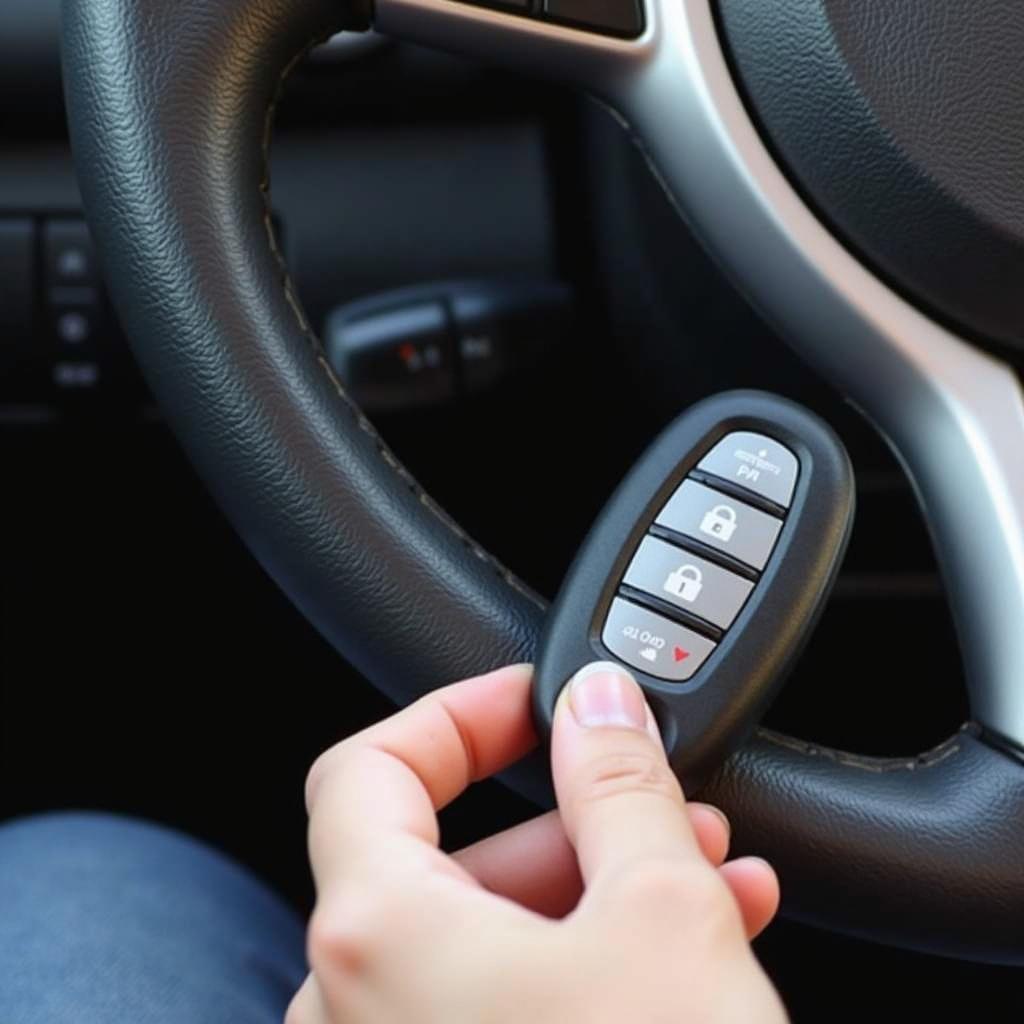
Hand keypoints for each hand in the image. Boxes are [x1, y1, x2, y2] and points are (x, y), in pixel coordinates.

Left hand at [287, 662, 786, 1022]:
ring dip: (598, 898)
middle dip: (572, 823)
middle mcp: (357, 1012)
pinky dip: (582, 972)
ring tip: (709, 882)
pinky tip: (684, 964)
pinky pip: (501, 1013)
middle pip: (452, 860)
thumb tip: (598, 704)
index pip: (373, 767)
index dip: (460, 716)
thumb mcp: (662, 915)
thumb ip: (617, 781)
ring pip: (491, 942)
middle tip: (662, 804)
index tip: (535, 703)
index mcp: (377, 934)